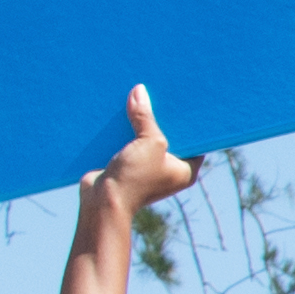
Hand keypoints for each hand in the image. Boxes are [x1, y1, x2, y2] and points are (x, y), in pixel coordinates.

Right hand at [87, 84, 198, 229]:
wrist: (101, 202)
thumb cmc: (135, 179)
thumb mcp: (149, 142)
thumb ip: (146, 116)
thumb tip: (140, 91)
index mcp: (186, 169)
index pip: (194, 140)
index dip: (190, 120)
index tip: (186, 99)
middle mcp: (169, 170)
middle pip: (168, 135)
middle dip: (161, 116)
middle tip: (161, 92)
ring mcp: (147, 168)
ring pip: (146, 137)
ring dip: (140, 121)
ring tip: (139, 94)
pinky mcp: (128, 166)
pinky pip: (129, 142)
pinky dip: (124, 129)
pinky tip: (120, 110)